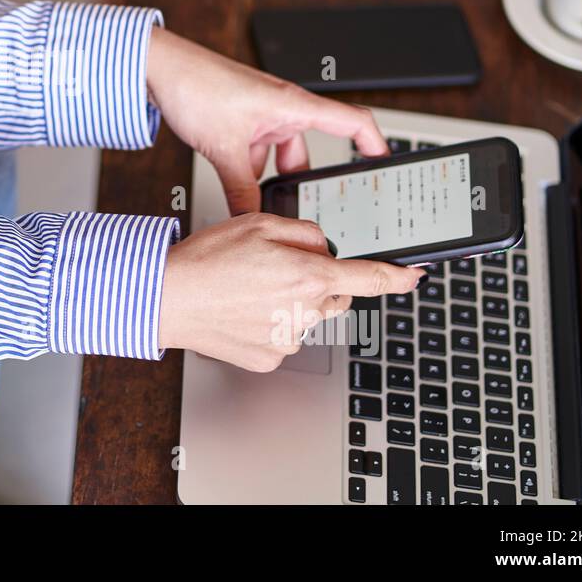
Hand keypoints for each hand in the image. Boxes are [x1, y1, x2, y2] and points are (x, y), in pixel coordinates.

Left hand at [146, 28, 389, 213]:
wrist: (159, 68)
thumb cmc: (195, 86)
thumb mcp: (223, 149)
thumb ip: (241, 189)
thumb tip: (254, 218)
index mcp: (293, 105)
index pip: (353, 122)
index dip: (376, 144)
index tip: (386, 167)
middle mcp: (283, 108)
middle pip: (308, 151)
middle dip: (301, 180)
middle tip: (300, 207)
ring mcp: (262, 115)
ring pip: (278, 155)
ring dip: (267, 177)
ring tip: (251, 197)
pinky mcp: (241, 120)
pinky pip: (256, 152)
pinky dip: (248, 170)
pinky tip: (232, 186)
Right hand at [158, 213, 420, 371]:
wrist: (167, 298)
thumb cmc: (207, 259)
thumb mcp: (260, 222)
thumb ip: (305, 232)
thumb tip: (324, 247)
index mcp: (308, 276)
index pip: (368, 278)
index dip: (397, 277)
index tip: (413, 276)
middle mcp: (304, 312)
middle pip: (335, 296)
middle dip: (319, 282)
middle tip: (278, 269)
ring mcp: (288, 340)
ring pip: (308, 316)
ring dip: (292, 303)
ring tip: (250, 290)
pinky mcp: (270, 358)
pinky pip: (285, 337)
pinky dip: (271, 323)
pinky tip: (243, 310)